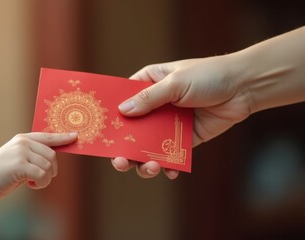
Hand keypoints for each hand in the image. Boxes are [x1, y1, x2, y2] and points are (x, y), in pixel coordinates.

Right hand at [0, 132, 76, 209]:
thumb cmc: (0, 172)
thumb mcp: (17, 158)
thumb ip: (33, 155)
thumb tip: (53, 161)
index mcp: (23, 139)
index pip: (48, 136)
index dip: (63, 138)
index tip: (75, 136)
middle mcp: (23, 142)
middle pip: (52, 155)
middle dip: (52, 170)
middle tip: (42, 179)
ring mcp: (21, 152)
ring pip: (49, 167)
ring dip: (45, 180)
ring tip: (33, 183)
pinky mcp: (20, 165)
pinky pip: (42, 175)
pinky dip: (41, 184)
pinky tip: (30, 185)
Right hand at [113, 54, 252, 178]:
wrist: (244, 87)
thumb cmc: (208, 75)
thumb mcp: (176, 83)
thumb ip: (150, 98)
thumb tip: (123, 111)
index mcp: (149, 83)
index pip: (122, 99)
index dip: (111, 115)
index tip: (100, 132)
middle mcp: (155, 104)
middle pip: (132, 128)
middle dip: (124, 147)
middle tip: (120, 161)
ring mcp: (169, 123)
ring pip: (149, 144)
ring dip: (145, 160)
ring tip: (150, 167)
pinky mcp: (184, 138)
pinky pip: (171, 154)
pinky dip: (168, 165)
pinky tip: (169, 172)